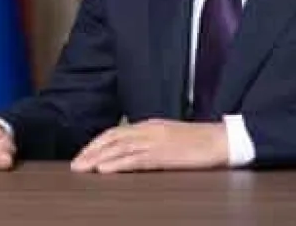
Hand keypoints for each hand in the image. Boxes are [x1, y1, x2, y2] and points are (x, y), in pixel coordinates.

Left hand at [70, 119, 227, 173]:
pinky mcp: (163, 155)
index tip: (83, 154)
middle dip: (91, 150)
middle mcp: (149, 130)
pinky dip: (117, 164)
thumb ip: (150, 139)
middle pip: (112, 138)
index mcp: (150, 125)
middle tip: (75, 164)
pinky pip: (135, 159)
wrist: (220, 139)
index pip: (116, 132)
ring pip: (119, 148)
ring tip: (82, 168)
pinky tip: (104, 170)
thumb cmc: (198, 141)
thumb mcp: (169, 136)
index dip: (97, 143)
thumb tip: (132, 149)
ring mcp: (155, 141)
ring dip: (98, 158)